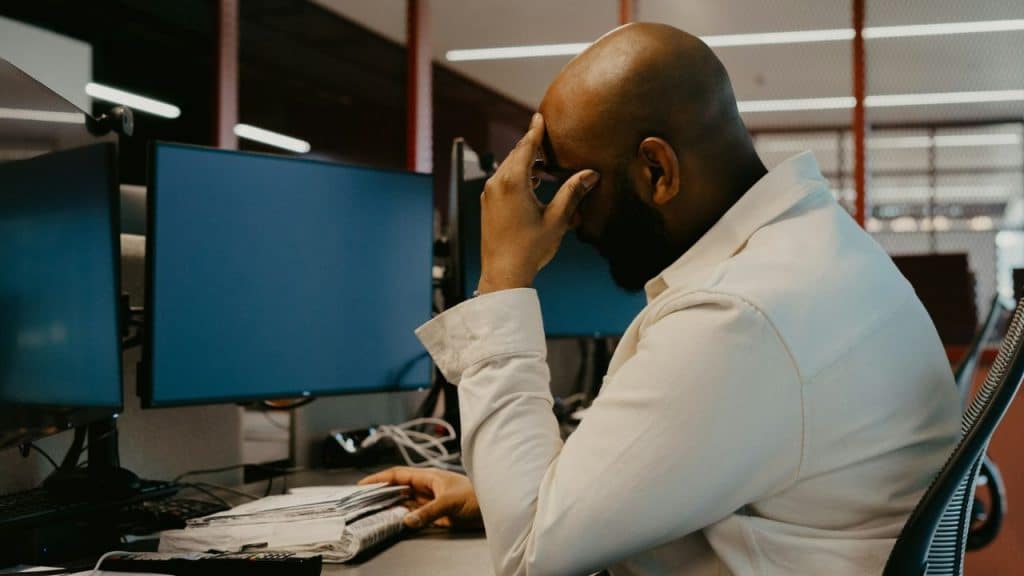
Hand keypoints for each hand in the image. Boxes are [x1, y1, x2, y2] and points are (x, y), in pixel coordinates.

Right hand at [359, 467, 483, 530]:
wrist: (496, 506)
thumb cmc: (477, 495)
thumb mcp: (450, 501)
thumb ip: (428, 511)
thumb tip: (407, 520)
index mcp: (429, 476)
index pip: (398, 474)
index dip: (380, 478)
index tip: (363, 484)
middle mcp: (428, 487)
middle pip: (399, 488)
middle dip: (382, 493)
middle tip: (364, 501)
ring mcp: (432, 500)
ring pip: (406, 502)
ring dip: (393, 506)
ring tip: (375, 512)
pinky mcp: (438, 513)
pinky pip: (416, 514)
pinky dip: (406, 518)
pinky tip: (398, 522)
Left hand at [477, 113, 599, 293]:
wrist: (503, 273)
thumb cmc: (530, 248)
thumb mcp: (557, 219)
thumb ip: (572, 192)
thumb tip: (591, 174)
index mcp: (513, 182)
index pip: (525, 147)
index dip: (535, 130)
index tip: (539, 116)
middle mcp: (496, 184)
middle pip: (515, 155)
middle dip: (531, 145)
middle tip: (544, 135)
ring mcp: (489, 195)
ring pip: (508, 168)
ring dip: (524, 162)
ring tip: (542, 163)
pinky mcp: (487, 205)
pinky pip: (502, 181)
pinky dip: (516, 175)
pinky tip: (531, 183)